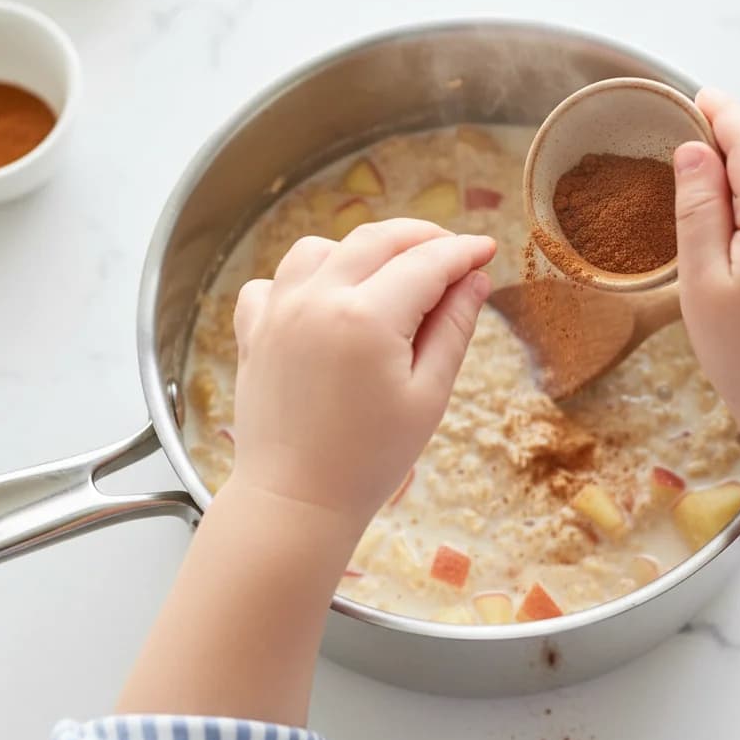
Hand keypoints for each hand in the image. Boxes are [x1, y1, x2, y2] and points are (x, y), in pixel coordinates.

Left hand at [229, 219, 495, 532]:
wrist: (294, 502)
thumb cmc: (369, 460)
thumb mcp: (428, 396)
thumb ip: (454, 329)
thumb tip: (475, 281)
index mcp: (366, 317)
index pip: (426, 262)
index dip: (462, 252)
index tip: (486, 249)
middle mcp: (316, 299)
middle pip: (377, 239)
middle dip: (422, 237)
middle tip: (453, 253)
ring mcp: (277, 310)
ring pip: (322, 247)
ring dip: (363, 250)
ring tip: (391, 274)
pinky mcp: (253, 329)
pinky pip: (276, 280)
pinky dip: (306, 277)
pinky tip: (328, 301)